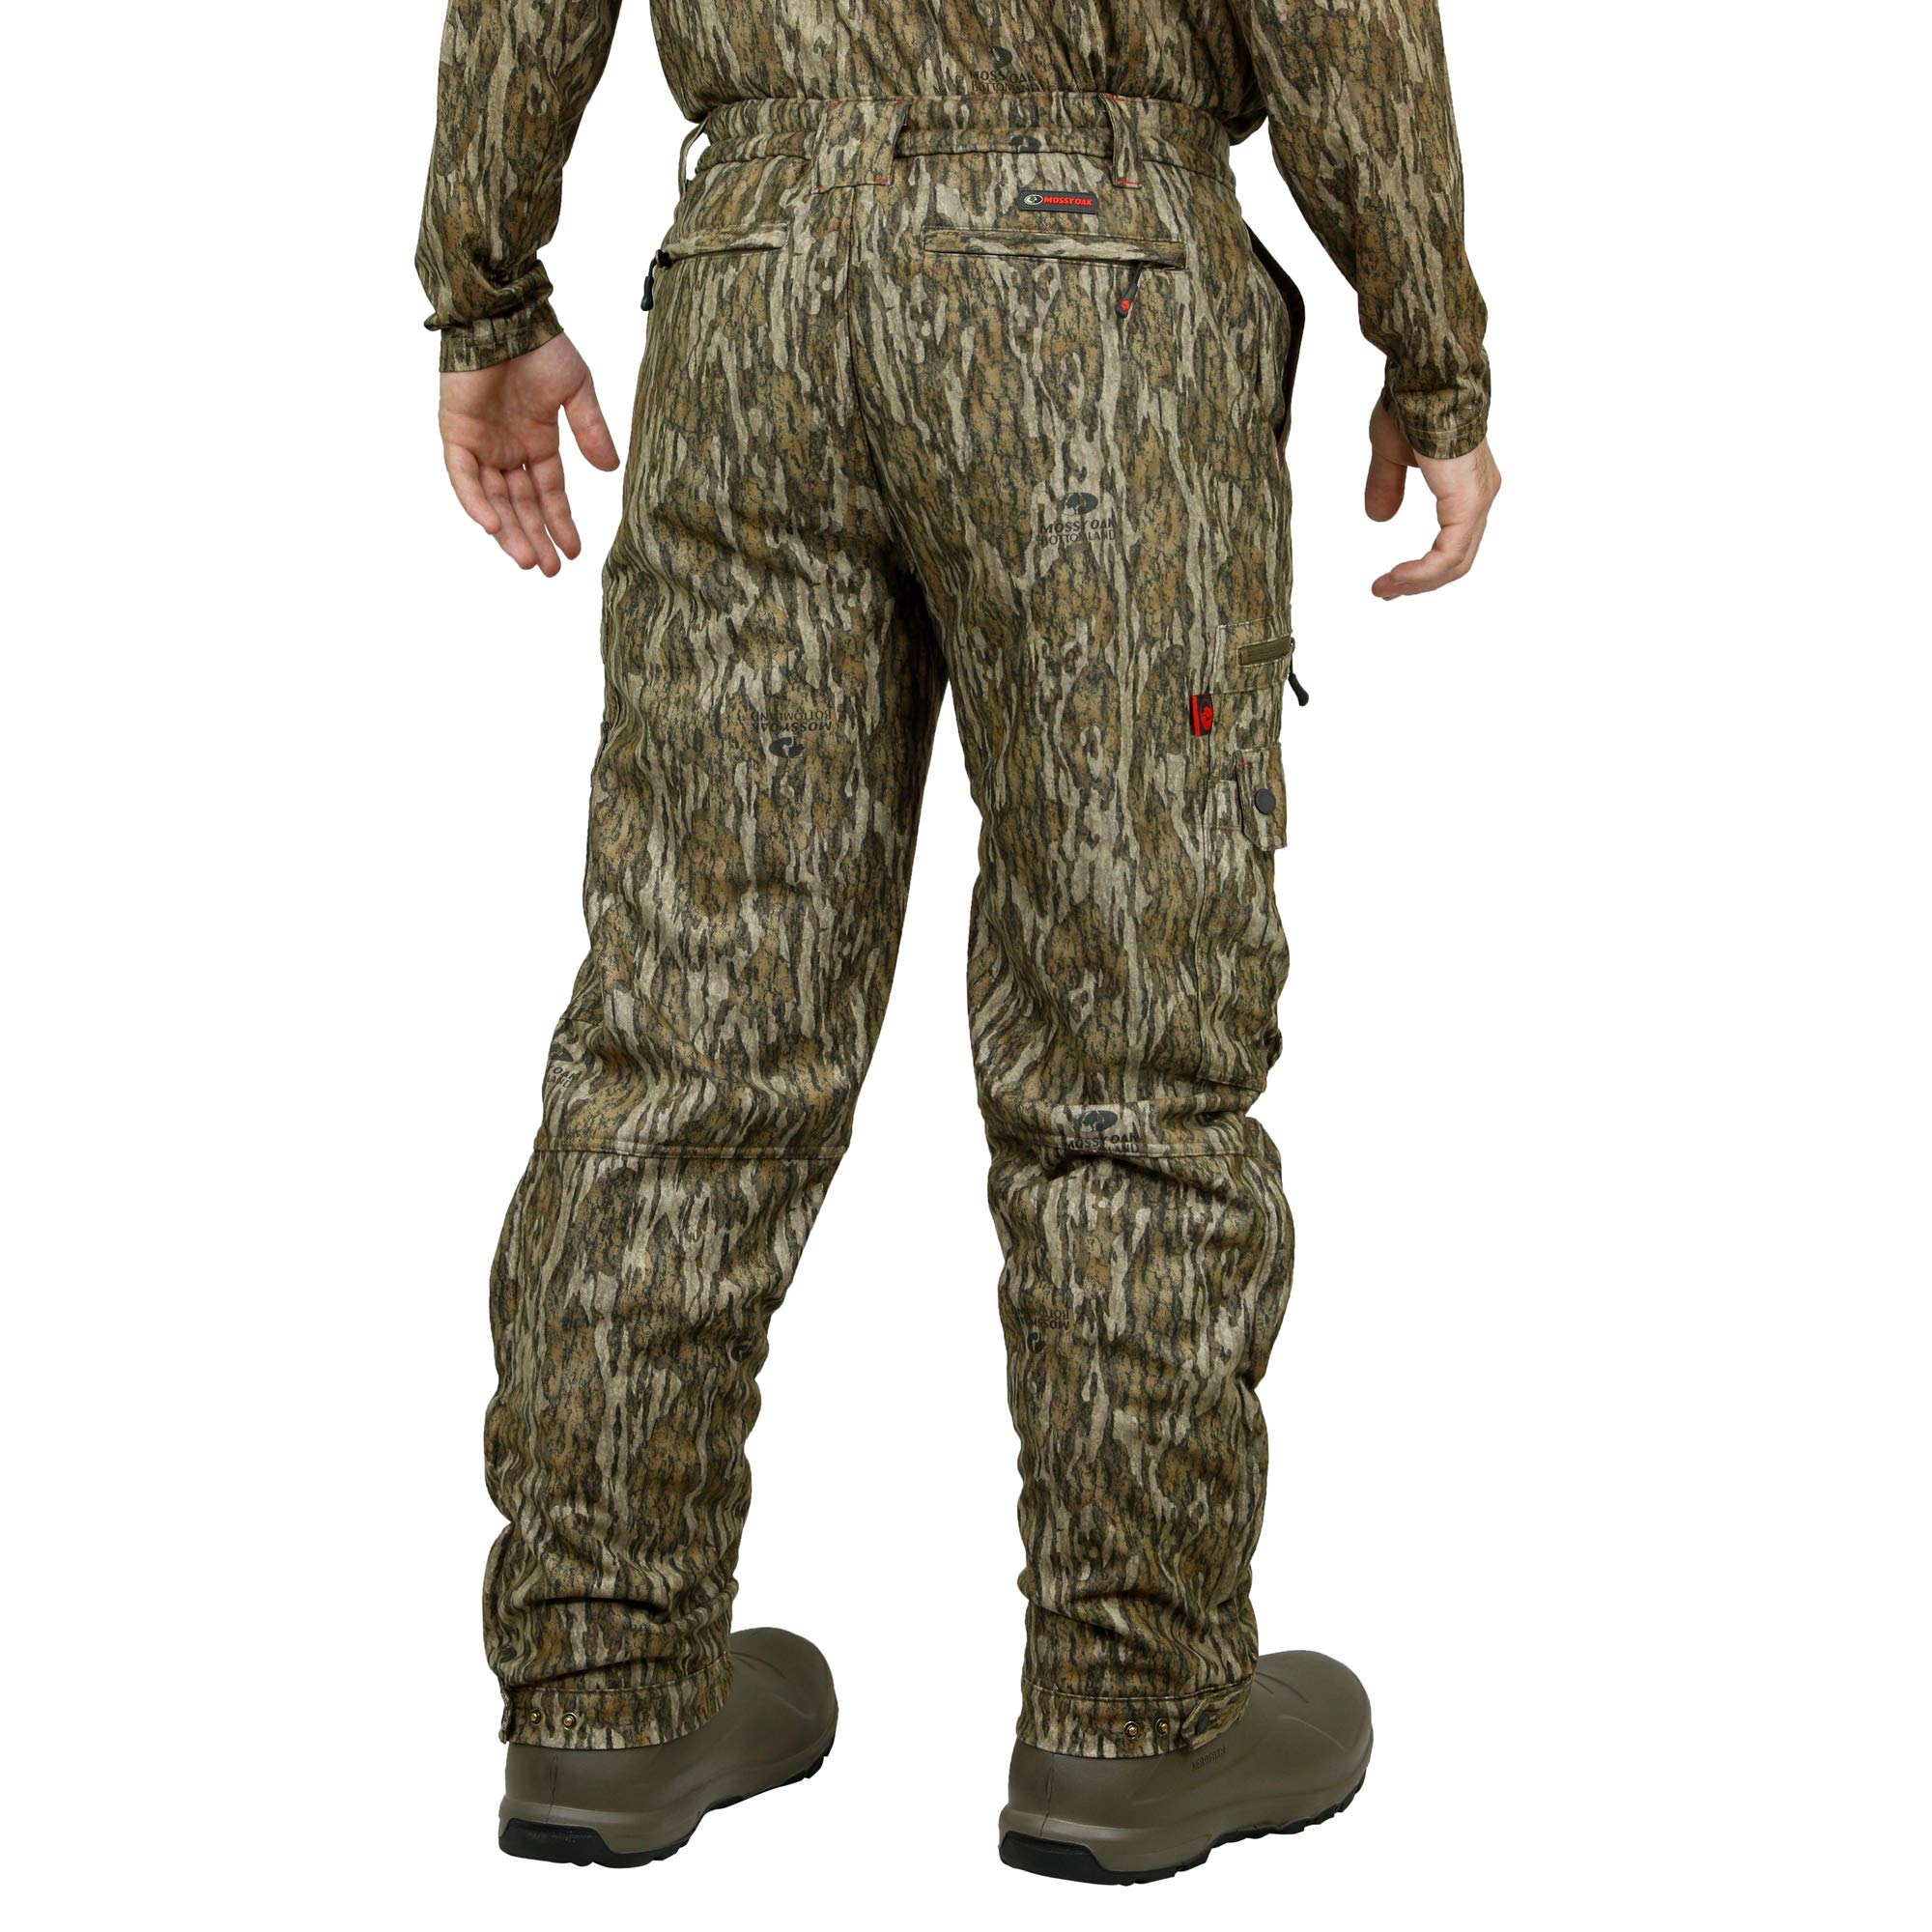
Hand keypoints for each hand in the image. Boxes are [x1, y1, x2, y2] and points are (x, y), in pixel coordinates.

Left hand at [438, 333, 619, 574]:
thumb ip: (591, 430)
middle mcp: (507, 449)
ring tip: (526, 560)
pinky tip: (494, 526)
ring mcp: (480, 444)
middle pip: (521, 505)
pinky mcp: (456, 434)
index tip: (574, 551)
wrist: (504, 314)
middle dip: (534, 537)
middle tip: (548, 570)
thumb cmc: (541, 345)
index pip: (548, 493)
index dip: (560, 522)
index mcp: (537, 441)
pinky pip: (463, 477)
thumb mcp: (577, 390)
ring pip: (493, 499)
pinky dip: (476, 502)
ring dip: (509, 530)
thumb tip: (611, 470)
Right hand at [1364, 402, 1501, 599]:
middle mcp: (1479, 494)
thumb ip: (1387, 486)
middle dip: (1419, 581)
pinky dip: (1422, 573)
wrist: (1424, 380)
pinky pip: (1449, 555)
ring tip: (1385, 589)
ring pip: (1455, 562)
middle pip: (1456, 557)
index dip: (1423, 565)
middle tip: (1386, 592)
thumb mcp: (1391, 453)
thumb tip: (1379, 518)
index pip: (1452, 539)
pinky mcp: (1468, 504)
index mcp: (1466, 483)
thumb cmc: (1410, 404)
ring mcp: (1477, 501)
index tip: (1390, 578)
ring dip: (1417, 582)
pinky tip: (1397, 579)